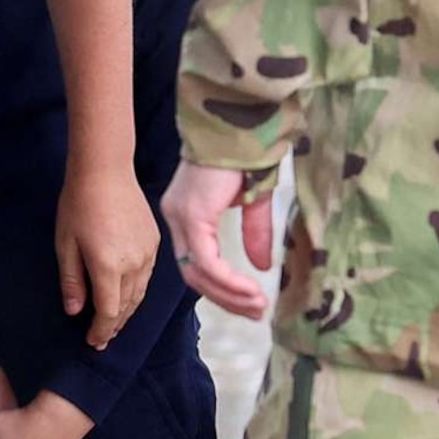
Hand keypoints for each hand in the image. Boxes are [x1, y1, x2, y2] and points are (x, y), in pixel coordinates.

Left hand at [58, 163, 156, 346]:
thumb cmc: (78, 205)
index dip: (100, 331)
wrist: (105, 171)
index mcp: (108, 267)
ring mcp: (148, 253)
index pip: (108, 312)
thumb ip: (71, 281)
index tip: (92, 342)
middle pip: (126, 307)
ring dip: (127, 311)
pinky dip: (136, 291)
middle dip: (113, 325)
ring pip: (140, 294)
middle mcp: (134, 265)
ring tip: (114, 322)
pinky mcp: (154, 242)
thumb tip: (74, 311)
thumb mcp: (65, 244)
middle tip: (102, 338)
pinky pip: (147, 276)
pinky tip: (127, 293)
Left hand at [163, 160, 274, 320]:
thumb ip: (254, 234)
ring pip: (197, 272)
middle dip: (225, 298)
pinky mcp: (192, 216)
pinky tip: (251, 289)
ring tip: (257, 305)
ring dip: (229, 294)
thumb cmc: (248, 155)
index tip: (249, 303)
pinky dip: (229, 280)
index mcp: (186, 214)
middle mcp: (176, 218)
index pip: (195, 263)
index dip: (221, 288)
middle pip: (192, 274)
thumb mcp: (254, 202)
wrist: (243, 126)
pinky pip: (207, 261)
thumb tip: (262, 267)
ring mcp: (181, 218)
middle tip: (255, 312)